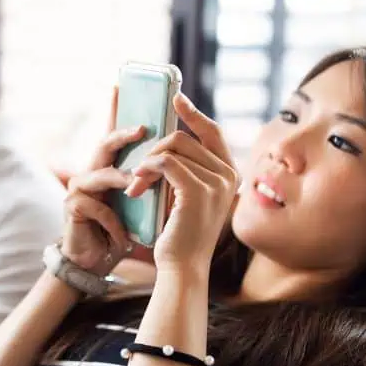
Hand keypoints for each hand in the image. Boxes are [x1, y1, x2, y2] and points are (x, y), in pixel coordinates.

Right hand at [61, 86, 147, 275]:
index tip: (120, 85)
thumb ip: (153, 178)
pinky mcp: (73, 208)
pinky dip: (115, 223)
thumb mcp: (141, 200)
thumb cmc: (120, 227)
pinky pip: (98, 208)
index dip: (115, 109)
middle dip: (123, 134)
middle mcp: (91, 170)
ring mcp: (79, 188)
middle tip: (142, 128)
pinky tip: (125, 236)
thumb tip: (184, 156)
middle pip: (104, 143)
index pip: (113, 132)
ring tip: (136, 186)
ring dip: (122, 181)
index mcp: (109, 165)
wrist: (96, 259)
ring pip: (100, 174)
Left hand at [126, 93, 239, 275]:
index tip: (175, 99)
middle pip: (184, 137)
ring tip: (136, 186)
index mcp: (229, 174)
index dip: (193, 113)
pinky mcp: (197, 191)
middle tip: (137, 175)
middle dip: (154, 151)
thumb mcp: (186, 196)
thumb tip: (167, 143)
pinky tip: (136, 188)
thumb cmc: (180, 235)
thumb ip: (185, 171)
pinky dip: (146, 170)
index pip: (212, 131)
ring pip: (172, 148)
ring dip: (146, 165)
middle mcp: (228, 175)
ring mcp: (216, 182)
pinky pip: (165, 162)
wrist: (182, 267)